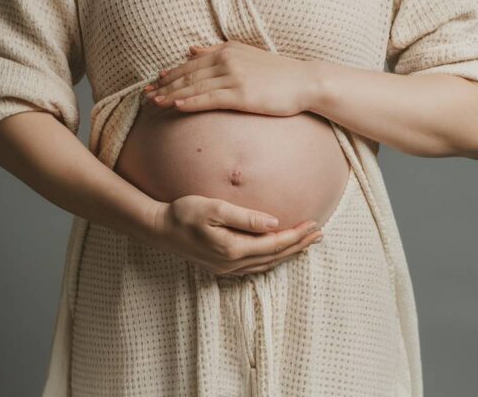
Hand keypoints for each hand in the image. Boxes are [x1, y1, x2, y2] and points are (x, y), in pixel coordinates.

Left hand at [142, 40, 314, 115]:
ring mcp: (234, 77)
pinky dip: (192, 101)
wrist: (305, 82)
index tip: (153, 83)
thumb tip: (190, 50)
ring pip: (195, 87)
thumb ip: (217, 52)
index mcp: (226, 49)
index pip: (190, 64)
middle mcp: (227, 60)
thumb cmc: (278, 73)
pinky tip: (177, 106)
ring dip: (172, 95)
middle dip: (164, 85)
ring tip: (154, 102)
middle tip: (145, 95)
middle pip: (188, 75)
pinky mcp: (242, 94)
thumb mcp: (246, 55)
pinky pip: (210, 98)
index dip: (170, 74)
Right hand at [149, 195, 323, 275]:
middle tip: (319, 234)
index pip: (274, 243)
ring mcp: (226, 269)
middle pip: (275, 256)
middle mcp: (232, 264)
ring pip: (266, 264)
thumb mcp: (214, 208)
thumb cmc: (184, 213)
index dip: (296, 234)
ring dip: (288, 253)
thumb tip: (274, 222)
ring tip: (305, 243)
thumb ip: (244, 217)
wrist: (159, 229)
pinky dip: (272, 259)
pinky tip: (278, 252)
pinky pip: (255, 266)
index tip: (314, 223)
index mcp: (232, 249)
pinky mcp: (221, 268)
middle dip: (299, 245)